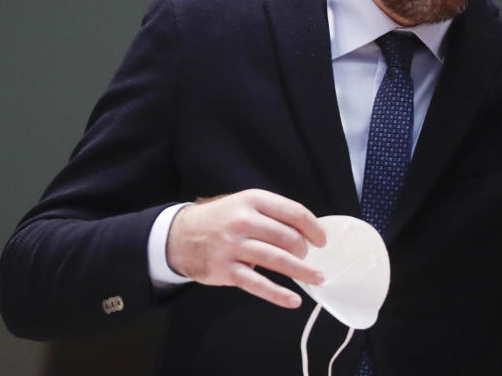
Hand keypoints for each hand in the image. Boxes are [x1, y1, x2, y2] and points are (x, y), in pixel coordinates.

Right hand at [166, 189, 326, 308]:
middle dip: (304, 250)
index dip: (313, 228)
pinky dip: (278, 294)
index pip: (293, 212)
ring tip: (317, 278)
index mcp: (252, 200)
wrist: (179, 236)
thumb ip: (272, 214)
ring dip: (302, 271)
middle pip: (287, 237)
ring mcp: (233, 246)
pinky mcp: (226, 270)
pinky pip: (257, 284)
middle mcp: (243, 221)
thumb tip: (307, 233)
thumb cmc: (221, 220)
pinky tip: (293, 300)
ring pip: (277, 260)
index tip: (322, 240)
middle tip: (307, 258)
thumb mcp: (244, 205)